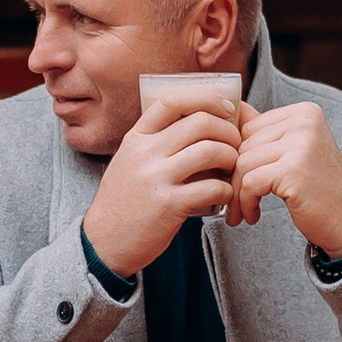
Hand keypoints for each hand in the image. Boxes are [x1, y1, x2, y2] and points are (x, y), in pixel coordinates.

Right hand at [81, 101, 244, 279]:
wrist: (104, 242)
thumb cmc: (123, 202)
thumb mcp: (129, 161)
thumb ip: (156, 142)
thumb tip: (200, 123)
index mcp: (135, 138)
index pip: (172, 101)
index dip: (205, 98)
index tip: (225, 108)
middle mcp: (144, 153)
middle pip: (199, 122)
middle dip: (228, 130)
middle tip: (236, 143)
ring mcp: (156, 178)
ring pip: (210, 151)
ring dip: (231, 157)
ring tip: (232, 168)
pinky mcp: (170, 205)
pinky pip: (213, 187)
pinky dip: (227, 189)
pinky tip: (224, 195)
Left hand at [233, 102, 341, 255]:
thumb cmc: (318, 189)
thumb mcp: (293, 151)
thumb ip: (266, 130)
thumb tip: (233, 109)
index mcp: (305, 112)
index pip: (250, 127)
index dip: (239, 157)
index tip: (240, 179)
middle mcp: (305, 122)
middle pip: (244, 145)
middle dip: (235, 176)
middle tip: (238, 200)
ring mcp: (301, 144)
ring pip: (243, 163)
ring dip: (238, 193)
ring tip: (244, 210)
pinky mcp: (293, 170)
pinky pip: (250, 182)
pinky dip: (246, 202)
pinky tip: (253, 214)